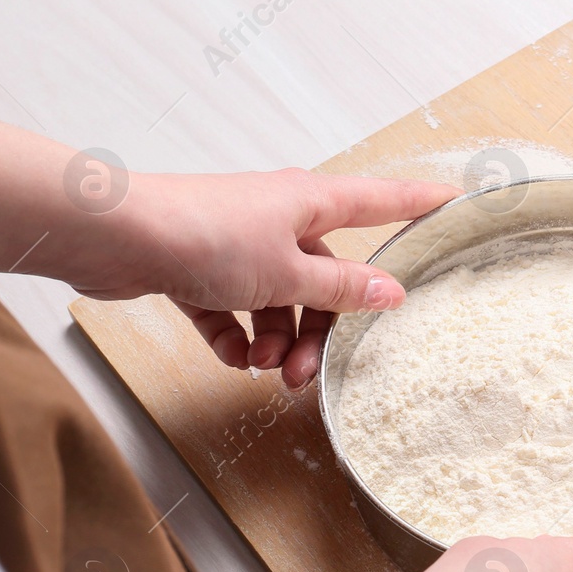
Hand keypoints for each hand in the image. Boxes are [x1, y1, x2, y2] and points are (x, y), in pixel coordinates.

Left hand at [109, 169, 458, 388]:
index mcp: (311, 203)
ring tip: (263, 366)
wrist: (115, 237)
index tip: (457, 201)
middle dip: (320, 328)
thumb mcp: (288, 273)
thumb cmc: (205, 236)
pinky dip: (235, 337)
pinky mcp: (200, 267)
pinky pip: (234, 310)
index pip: (382, 200)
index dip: (420, 203)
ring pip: (278, 299)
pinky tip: (232, 358)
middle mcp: (279, 218)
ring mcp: (239, 243)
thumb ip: (341, 289)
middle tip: (309, 371)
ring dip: (276, 340)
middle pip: (324, 275)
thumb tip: (391, 292)